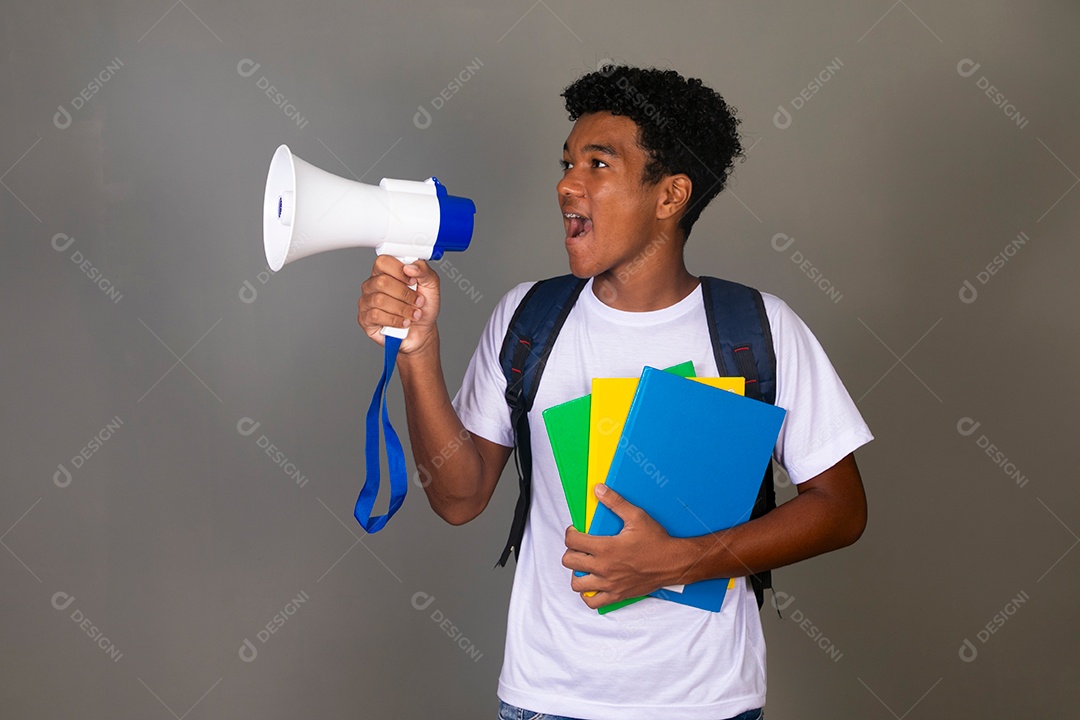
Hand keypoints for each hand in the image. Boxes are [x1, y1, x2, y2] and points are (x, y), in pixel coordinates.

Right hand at [357, 256, 440, 355]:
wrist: (422, 331)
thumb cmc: (423, 307)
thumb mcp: (431, 285)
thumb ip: (424, 270)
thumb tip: (410, 267)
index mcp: (386, 272)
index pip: (383, 262)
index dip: (399, 271)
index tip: (413, 281)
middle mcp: (373, 285)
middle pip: (382, 282)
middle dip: (405, 294)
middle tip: (417, 301)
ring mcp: (367, 301)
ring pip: (379, 300)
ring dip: (403, 309)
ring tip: (414, 314)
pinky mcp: (365, 319)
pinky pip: (376, 315)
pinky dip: (395, 320)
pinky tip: (404, 322)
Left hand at [561, 485, 683, 608]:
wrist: (673, 563)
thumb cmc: (656, 541)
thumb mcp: (637, 516)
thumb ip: (615, 502)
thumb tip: (599, 489)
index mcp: (606, 548)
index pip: (572, 541)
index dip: (570, 533)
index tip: (576, 531)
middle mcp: (604, 568)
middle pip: (569, 561)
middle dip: (571, 551)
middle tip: (581, 546)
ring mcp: (609, 584)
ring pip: (577, 583)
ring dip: (577, 572)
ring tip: (585, 564)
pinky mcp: (616, 595)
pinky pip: (592, 601)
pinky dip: (588, 594)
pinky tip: (593, 583)